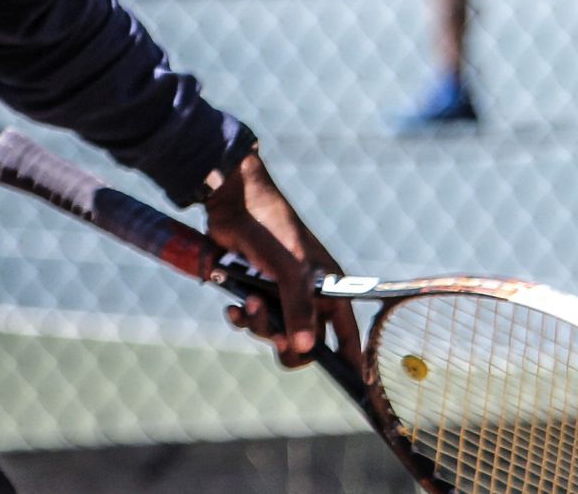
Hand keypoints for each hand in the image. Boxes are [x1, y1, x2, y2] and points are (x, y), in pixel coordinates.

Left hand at [204, 153, 361, 374]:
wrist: (233, 202)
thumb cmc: (273, 230)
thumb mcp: (292, 271)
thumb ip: (298, 309)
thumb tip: (305, 349)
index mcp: (329, 290)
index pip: (347, 334)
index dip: (350, 358)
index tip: (352, 381)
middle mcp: (307, 295)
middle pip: (305, 342)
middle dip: (288, 344)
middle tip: (277, 339)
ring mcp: (278, 294)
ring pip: (273, 332)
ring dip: (258, 325)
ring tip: (246, 303)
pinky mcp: (252, 287)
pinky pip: (250, 319)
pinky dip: (241, 317)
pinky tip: (232, 308)